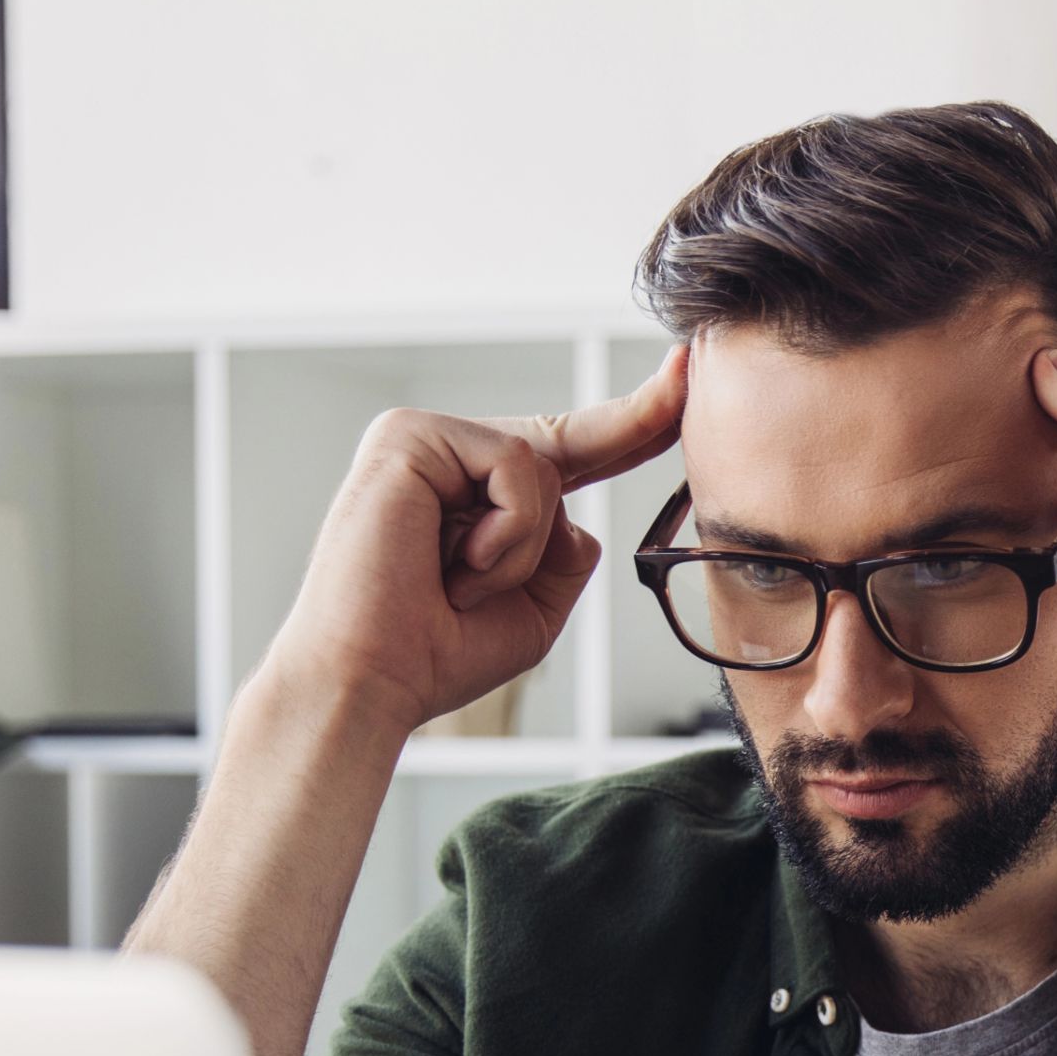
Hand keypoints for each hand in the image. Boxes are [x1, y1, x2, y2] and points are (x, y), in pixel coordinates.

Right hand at [262, 346, 687, 734]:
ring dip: (524, 545)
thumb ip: (563, 552)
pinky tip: (456, 566)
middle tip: (676, 375)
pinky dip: (508, 531)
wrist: (374, 680)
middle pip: (565, 437)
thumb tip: (574, 512)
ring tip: (465, 585)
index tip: (683, 384)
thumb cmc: (436, 652)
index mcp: (475, 496)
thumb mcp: (532, 606)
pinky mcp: (407, 434)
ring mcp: (425, 439)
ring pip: (542, 463)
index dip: (632, 425)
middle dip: (632, 420)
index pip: (570, 454)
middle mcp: (448, 458)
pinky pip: (516, 466)